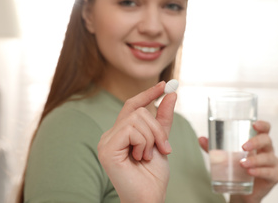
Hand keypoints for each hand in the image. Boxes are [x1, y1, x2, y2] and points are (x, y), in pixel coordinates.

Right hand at [97, 82, 176, 202]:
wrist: (149, 197)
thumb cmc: (152, 174)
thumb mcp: (161, 141)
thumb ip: (163, 119)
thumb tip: (170, 95)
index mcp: (121, 133)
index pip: (132, 105)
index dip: (148, 94)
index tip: (165, 85)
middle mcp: (110, 134)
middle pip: (139, 111)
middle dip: (157, 128)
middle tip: (163, 147)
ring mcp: (106, 141)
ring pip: (137, 118)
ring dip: (152, 138)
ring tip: (148, 156)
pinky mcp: (107, 148)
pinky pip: (131, 130)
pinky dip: (143, 143)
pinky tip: (139, 157)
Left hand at [199, 120, 277, 202]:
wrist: (244, 191)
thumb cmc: (237, 168)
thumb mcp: (225, 157)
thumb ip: (214, 148)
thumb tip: (201, 138)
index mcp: (258, 142)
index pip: (265, 129)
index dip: (262, 125)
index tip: (254, 124)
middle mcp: (267, 150)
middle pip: (267, 140)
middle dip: (255, 142)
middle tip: (243, 147)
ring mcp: (273, 163)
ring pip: (268, 158)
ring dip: (255, 160)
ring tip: (242, 164)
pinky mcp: (274, 176)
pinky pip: (270, 172)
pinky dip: (260, 171)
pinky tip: (250, 172)